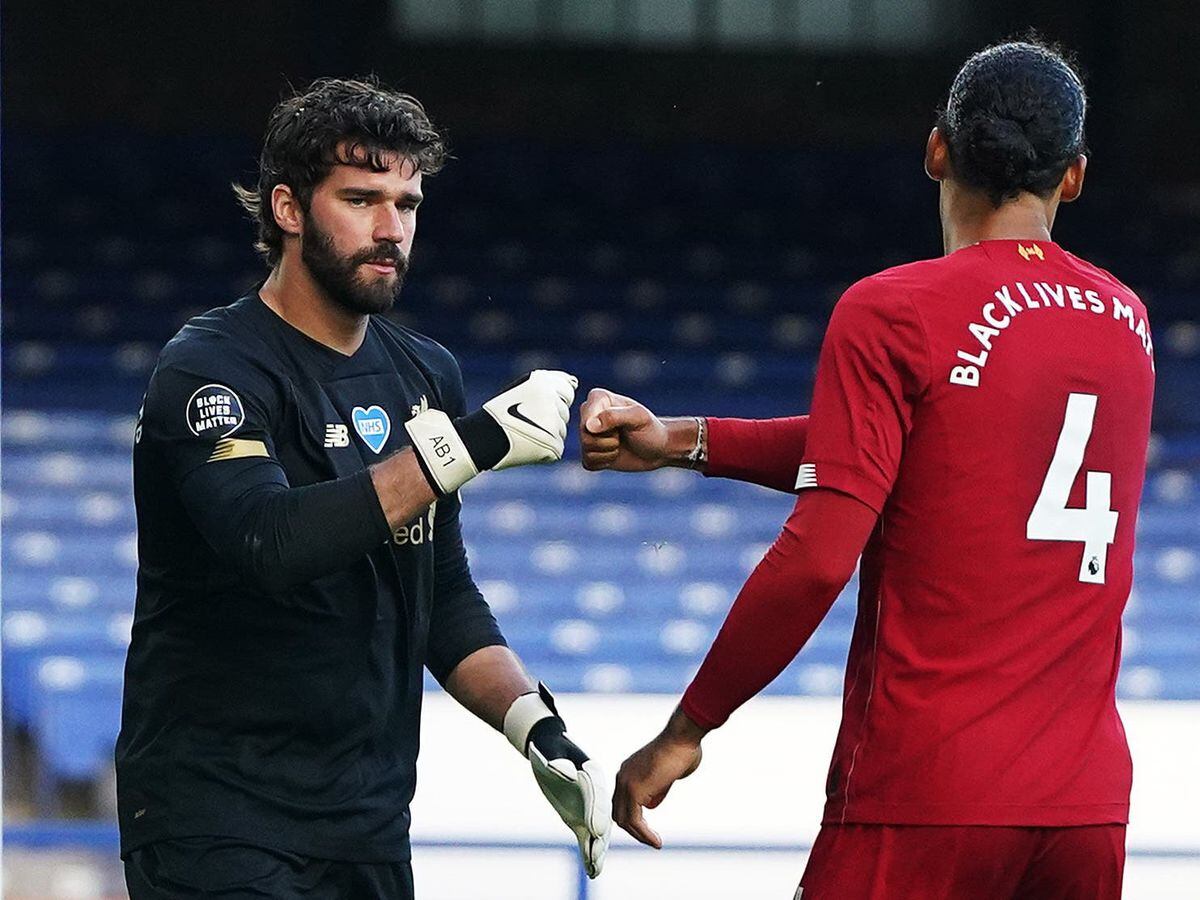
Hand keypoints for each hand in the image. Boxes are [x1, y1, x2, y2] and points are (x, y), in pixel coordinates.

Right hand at [485, 370, 576, 469]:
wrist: (482, 439)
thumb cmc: (503, 411)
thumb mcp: (524, 386)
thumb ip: (551, 381)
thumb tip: (575, 382)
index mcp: (544, 383)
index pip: (568, 391)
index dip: (549, 400)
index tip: (532, 405)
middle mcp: (551, 402)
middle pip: (564, 412)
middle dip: (549, 416)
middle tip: (524, 420)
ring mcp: (554, 425)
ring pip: (561, 430)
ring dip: (548, 432)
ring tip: (524, 432)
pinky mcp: (553, 446)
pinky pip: (557, 446)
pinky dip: (545, 448)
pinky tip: (527, 444)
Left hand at [504, 685, 611, 877]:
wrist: (549, 748)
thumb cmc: (550, 748)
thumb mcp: (554, 753)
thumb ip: (561, 764)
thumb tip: (570, 774)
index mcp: (592, 775)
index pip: (597, 796)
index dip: (598, 813)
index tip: (598, 829)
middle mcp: (595, 793)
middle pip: (601, 816)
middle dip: (600, 837)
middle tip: (598, 854)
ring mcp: (589, 806)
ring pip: (597, 830)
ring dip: (597, 849)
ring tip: (595, 868)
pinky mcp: (580, 817)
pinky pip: (587, 836)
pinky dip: (589, 851)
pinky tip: (591, 868)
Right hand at [579, 388, 671, 471]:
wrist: (658, 449)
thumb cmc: (651, 429)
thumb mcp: (638, 418)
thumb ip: (614, 416)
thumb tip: (589, 425)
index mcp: (598, 398)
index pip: (587, 417)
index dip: (603, 428)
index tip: (620, 427)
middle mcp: (589, 414)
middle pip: (585, 435)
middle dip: (608, 441)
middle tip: (622, 435)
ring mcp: (588, 434)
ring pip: (586, 449)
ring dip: (608, 452)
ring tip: (620, 444)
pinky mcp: (590, 452)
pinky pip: (588, 462)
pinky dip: (604, 462)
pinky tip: (615, 454)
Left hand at [612, 707, 704, 848]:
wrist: (682, 737)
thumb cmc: (682, 750)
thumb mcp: (667, 774)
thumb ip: (658, 788)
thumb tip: (653, 803)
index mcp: (628, 770)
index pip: (622, 801)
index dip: (633, 818)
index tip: (647, 830)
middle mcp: (623, 776)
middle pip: (619, 811)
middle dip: (634, 830)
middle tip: (651, 839)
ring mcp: (626, 783)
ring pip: (624, 819)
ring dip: (639, 835)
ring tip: (655, 843)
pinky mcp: (634, 790)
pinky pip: (634, 821)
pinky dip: (644, 834)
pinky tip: (656, 841)